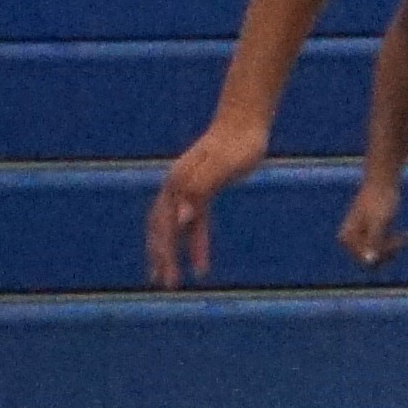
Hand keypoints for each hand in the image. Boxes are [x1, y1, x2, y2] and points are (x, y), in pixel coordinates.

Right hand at [146, 119, 264, 284]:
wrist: (246, 122)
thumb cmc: (238, 145)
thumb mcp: (223, 168)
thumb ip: (200, 190)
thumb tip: (180, 219)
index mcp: (178, 185)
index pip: (164, 226)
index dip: (164, 252)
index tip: (167, 277)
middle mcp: (176, 187)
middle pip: (161, 228)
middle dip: (161, 257)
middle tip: (165, 285)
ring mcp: (187, 189)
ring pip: (173, 228)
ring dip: (172, 254)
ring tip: (173, 279)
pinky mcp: (202, 191)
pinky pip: (193, 223)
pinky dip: (194, 243)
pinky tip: (201, 262)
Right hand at [338, 172, 403, 267]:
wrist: (383, 182)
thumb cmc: (380, 199)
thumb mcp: (379, 222)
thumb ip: (374, 241)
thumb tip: (368, 261)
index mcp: (346, 238)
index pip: (367, 260)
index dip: (384, 253)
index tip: (400, 240)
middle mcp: (348, 241)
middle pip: (372, 260)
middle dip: (389, 251)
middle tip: (405, 237)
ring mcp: (358, 238)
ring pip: (378, 255)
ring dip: (394, 248)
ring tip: (407, 236)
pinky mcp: (369, 235)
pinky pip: (382, 248)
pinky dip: (394, 244)